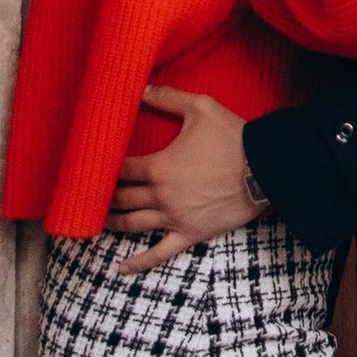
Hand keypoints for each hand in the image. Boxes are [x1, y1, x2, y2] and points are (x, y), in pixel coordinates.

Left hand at [109, 85, 256, 272]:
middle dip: (103, 197)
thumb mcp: (201, 108)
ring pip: (133, 225)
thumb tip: (141, 87)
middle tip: (89, 196)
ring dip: (112, 224)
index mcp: (159, 167)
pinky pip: (160, 253)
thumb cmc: (233, 137)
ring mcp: (175, 218)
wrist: (267, 169)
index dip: (102, 169)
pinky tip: (121, 268)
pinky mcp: (191, 233)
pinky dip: (139, 263)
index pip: (119, 171)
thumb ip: (167, 97)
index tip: (92, 168)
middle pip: (121, 199)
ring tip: (98, 222)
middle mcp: (161, 196)